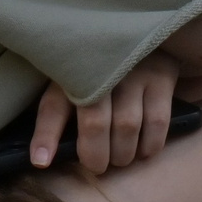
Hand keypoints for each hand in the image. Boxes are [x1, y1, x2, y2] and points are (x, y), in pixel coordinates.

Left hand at [30, 52, 183, 176]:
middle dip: (94, 154)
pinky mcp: (162, 75)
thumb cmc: (99, 68)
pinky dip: (149, 145)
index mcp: (71, 69)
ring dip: (122, 153)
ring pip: (127, 125)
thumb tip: (43, 157)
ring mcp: (134, 70)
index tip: (40, 161)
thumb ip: (61, 110)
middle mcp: (102, 67)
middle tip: (96, 166)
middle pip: (94, 122)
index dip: (45, 136)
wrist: (141, 35)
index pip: (53, 106)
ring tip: (119, 159)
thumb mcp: (73, 79)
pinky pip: (157, 121)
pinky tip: (142, 151)